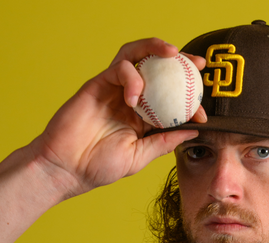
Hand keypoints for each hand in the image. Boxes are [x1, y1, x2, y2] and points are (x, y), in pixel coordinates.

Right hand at [31, 37, 206, 198]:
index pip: (172, 98)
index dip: (190, 98)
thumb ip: (165, 141)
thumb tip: (194, 131)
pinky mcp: (98, 83)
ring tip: (172, 53)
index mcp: (143, 116)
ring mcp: (114, 89)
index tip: (203, 111)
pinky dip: (131, 76)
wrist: (65, 168)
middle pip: (157, 68)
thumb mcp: (140, 156)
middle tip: (198, 63)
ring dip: (155, 49)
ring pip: (137, 55)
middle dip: (179, 60)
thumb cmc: (98, 167)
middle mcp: (131, 98)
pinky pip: (119, 68)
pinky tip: (135, 97)